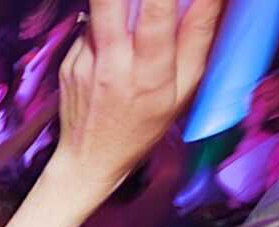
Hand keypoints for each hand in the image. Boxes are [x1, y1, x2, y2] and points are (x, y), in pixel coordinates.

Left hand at [50, 0, 223, 187]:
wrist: (91, 158)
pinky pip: (90, 26)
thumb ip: (196, 42)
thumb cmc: (145, 126)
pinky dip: (105, 23)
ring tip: (134, 11)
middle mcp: (116, 63)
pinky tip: (115, 40)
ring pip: (101, 8)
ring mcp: (86, 59)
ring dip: (118, 3)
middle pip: (113, 3)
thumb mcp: (184, 92)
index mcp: (152, 74)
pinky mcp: (68, 58)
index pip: (163, 16)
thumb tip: (210, 0)